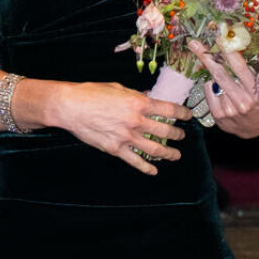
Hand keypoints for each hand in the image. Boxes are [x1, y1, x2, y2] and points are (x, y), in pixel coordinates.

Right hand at [54, 81, 190, 174]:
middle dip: (178, 134)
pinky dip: (147, 167)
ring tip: (175, 155)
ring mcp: (126, 137)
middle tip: (181, 135)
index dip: (183, 113)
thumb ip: (134, 95)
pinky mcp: (115, 148)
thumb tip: (147, 97)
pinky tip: (154, 170)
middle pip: (166, 131)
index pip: (169, 109)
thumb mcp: (117, 88)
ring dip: (169, 153)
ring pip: (155, 149)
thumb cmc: (90, 93)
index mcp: (138, 103)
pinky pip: (136, 161)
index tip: (188, 116)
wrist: (69, 107)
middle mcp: (136, 121)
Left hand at [188, 40, 258, 138]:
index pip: (239, 67)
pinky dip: (212, 85)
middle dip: (206, 57)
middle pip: (219, 74)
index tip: (219, 37)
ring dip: (214, 73)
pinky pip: (209, 90)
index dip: (228, 51)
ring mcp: (228, 110)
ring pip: (213, 82)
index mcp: (256, 92)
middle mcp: (242, 102)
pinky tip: (221, 89)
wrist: (255, 128)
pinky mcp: (218, 115)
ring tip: (219, 71)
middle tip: (194, 43)